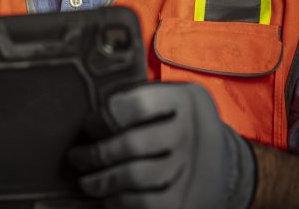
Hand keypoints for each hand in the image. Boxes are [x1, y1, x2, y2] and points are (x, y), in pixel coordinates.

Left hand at [69, 82, 255, 208]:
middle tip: (76, 157)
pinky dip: (118, 203)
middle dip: (95, 154)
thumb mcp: (171, 100)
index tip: (89, 124)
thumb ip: (139, 100)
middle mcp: (192, 132)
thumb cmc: (178, 123)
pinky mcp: (190, 202)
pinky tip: (107, 199)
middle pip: (132, 145)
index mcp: (186, 99)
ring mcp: (193, 170)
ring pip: (135, 178)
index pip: (138, 104)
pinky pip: (145, 205)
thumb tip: (90, 118)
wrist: (222, 160)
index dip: (105, 116)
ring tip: (86, 182)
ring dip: (101, 182)